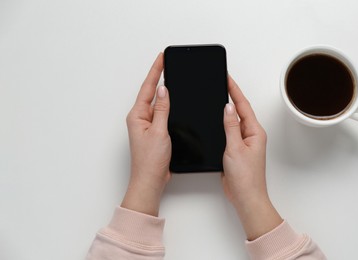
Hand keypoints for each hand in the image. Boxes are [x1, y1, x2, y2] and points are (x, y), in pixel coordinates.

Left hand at [121, 53, 170, 216]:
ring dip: (162, 91)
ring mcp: (146, 125)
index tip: (161, 58)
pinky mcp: (153, 132)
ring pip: (156, 103)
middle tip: (165, 62)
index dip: (155, 71)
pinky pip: (160, 113)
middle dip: (158, 76)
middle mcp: (139, 118)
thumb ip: (162, 109)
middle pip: (150, 93)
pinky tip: (172, 101)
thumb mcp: (159, 131)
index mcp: (137, 116)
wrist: (150, 180)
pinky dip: (167, 105)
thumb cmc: (150, 161)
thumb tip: (163, 90)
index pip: (148, 88)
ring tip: (169, 75)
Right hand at [222, 76, 281, 239]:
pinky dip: (223, 125)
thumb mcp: (235, 148)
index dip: (234, 90)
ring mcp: (244, 143)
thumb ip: (231, 126)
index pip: (243, 106)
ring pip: (234, 121)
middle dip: (231, 96)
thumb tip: (228, 107)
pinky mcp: (236, 150)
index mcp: (255, 132)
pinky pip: (229, 132)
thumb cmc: (246, 177)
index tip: (227, 78)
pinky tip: (216, 121)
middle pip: (240, 111)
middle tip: (222, 82)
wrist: (246, 197)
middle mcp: (251, 135)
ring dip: (226, 110)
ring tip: (218, 96)